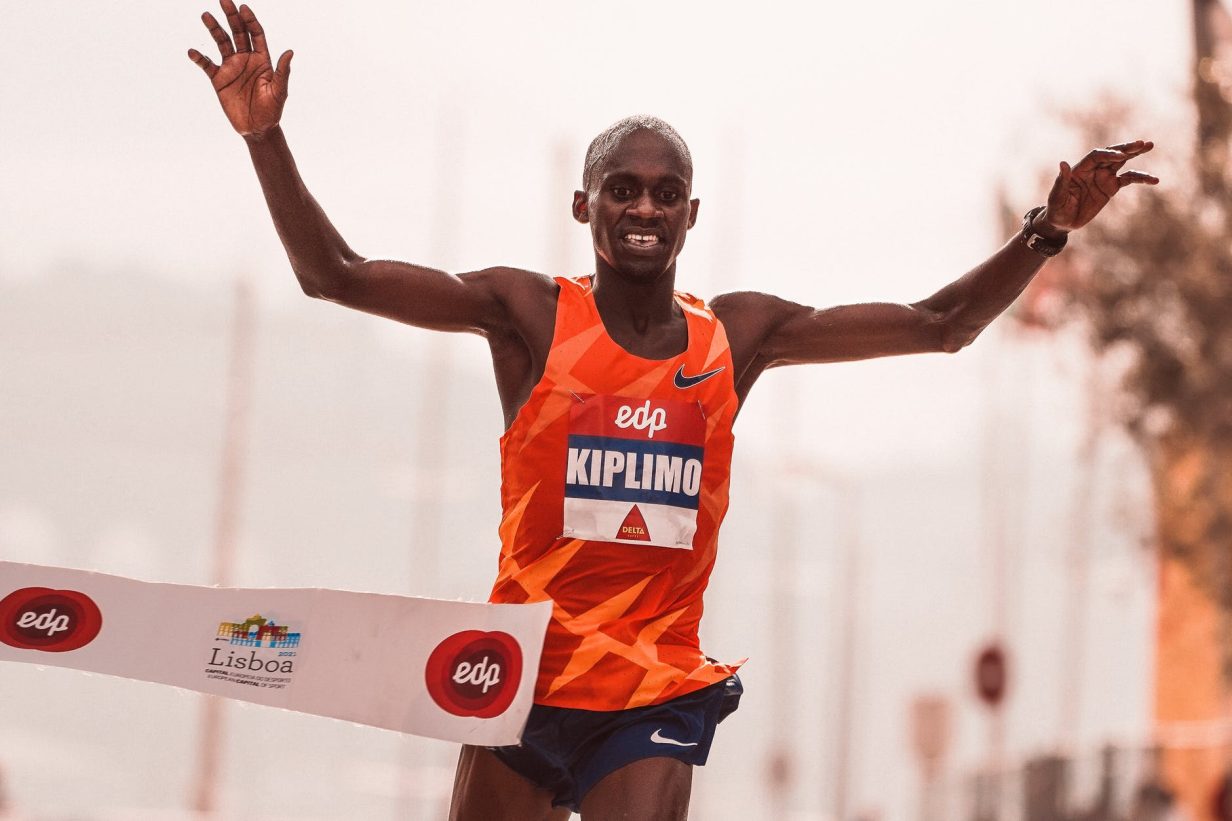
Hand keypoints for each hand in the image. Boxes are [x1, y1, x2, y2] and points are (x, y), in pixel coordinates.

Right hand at [187, 0, 291, 136]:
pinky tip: (193, 51)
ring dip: (214, 29)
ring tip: (206, 15)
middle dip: (231, 16)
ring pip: (221, 42)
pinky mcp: (219, 79)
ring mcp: (231, 67)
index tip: (244, 8)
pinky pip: (207, 64)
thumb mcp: (280, 91)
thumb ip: (283, 72)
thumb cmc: (272, 111)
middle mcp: (246, 59)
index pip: (255, 34)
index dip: (250, 21)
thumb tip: (290, 51)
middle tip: (224, 0)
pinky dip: (199, 58)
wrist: (257, 129)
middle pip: (238, 32)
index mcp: (262, 59)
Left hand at [1039, 140, 1158, 233]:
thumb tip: (1063, 163)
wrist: (1062, 222)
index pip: (1096, 156)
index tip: (1121, 157)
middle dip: (1126, 148)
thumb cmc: (1056, 209)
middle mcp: (1093, 170)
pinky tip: (1154, 180)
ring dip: (1135, 153)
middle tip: (1142, 143)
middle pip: (1111, 154)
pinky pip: (1128, 179)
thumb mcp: (1057, 197)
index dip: (1108, 155)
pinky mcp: (1111, 188)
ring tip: (1149, 146)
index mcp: (1080, 169)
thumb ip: (1061, 181)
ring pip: (1122, 162)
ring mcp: (1103, 177)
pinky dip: (1140, 178)